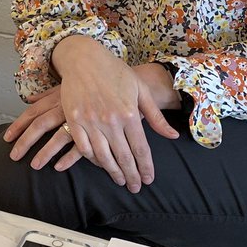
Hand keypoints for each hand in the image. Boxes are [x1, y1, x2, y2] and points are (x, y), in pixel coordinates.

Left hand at [4, 86, 101, 171]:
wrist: (117, 79)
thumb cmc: (87, 85)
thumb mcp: (65, 86)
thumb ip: (46, 95)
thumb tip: (29, 99)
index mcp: (56, 98)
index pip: (32, 113)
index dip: (18, 126)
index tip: (6, 138)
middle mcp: (65, 108)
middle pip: (40, 125)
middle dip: (25, 141)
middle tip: (14, 156)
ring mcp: (80, 118)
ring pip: (58, 137)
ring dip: (45, 152)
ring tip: (34, 166)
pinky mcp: (96, 129)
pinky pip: (81, 145)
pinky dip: (69, 157)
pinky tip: (58, 167)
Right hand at [9, 38, 178, 191]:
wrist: (84, 59)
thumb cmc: (115, 72)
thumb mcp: (140, 90)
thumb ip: (156, 116)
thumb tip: (172, 136)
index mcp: (130, 113)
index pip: (141, 149)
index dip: (145, 168)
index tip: (148, 180)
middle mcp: (110, 120)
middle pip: (123, 157)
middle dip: (130, 176)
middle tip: (135, 188)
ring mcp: (90, 121)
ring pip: (102, 156)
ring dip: (112, 171)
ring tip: (119, 180)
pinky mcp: (74, 119)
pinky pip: (83, 147)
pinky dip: (92, 159)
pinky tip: (100, 163)